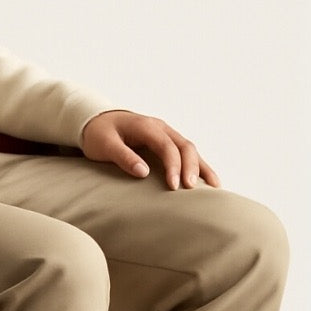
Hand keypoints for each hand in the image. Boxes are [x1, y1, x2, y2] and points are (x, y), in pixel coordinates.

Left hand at [81, 110, 220, 189]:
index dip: (173, 166)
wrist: (96, 120)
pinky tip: (208, 180)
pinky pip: (186, 153)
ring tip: (214, 187)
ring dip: (202, 167)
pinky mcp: (166, 142)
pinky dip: (198, 165)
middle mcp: (160, 128)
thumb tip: (144, 172)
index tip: (174, 187)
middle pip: (184, 146)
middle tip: (192, 189)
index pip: (166, 146)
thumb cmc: (98, 134)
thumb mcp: (105, 145)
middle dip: (191, 167)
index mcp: (146, 127)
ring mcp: (165, 134)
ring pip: (190, 149)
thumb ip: (123, 156)